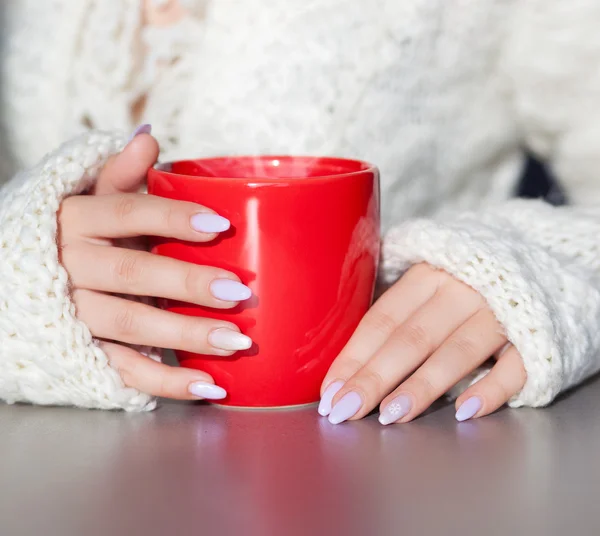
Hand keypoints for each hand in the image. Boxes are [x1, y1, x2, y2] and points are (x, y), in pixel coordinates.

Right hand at [58, 129, 251, 400]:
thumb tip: (151, 139)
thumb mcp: (86, 201)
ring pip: (131, 324)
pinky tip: (209, 385)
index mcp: (75, 220)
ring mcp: (75, 313)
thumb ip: (117, 175)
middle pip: (132, 273)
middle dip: (187, 282)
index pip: (128, 211)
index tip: (220, 225)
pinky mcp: (83, 352)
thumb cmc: (71, 237)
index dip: (173, 217)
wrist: (11, 284)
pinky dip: (167, 382)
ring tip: (237, 341)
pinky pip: (124, 369)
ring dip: (186, 334)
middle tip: (238, 291)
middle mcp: (71, 266)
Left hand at [318, 263, 526, 423]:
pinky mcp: (534, 335)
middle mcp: (461, 290)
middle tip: (345, 410)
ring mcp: (500, 312)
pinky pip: (513, 367)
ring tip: (390, 415)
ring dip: (421, 386)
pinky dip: (490, 389)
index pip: (382, 320)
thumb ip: (395, 306)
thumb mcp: (427, 277)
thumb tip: (348, 351)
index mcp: (428, 274)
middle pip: (411, 339)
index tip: (330, 389)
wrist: (534, 258)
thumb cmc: (464, 277)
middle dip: (374, 378)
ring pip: (456, 352)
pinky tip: (463, 411)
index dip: (354, 356)